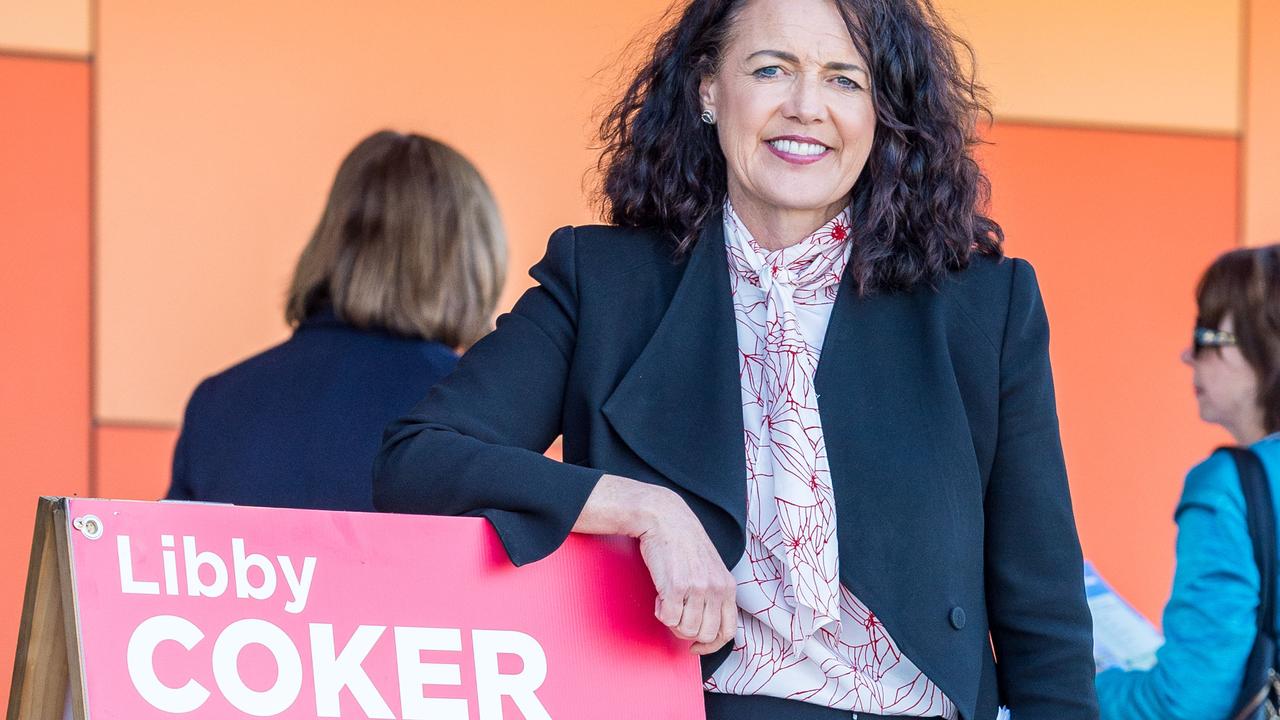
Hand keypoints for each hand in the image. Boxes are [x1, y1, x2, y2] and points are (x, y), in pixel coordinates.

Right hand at [635, 489, 737, 654]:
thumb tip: (705, 624)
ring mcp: (697, 588)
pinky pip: (668, 619)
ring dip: (673, 621)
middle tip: (676, 617)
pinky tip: (660, 596)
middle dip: (687, 633)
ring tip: (668, 601)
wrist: (664, 517)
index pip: (729, 631)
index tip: (697, 646)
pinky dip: (661, 612)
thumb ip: (713, 592)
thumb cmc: (683, 541)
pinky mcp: (676, 587)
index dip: (711, 645)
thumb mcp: (710, 567)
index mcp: (728, 585)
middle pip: (706, 634)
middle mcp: (716, 588)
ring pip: (686, 630)